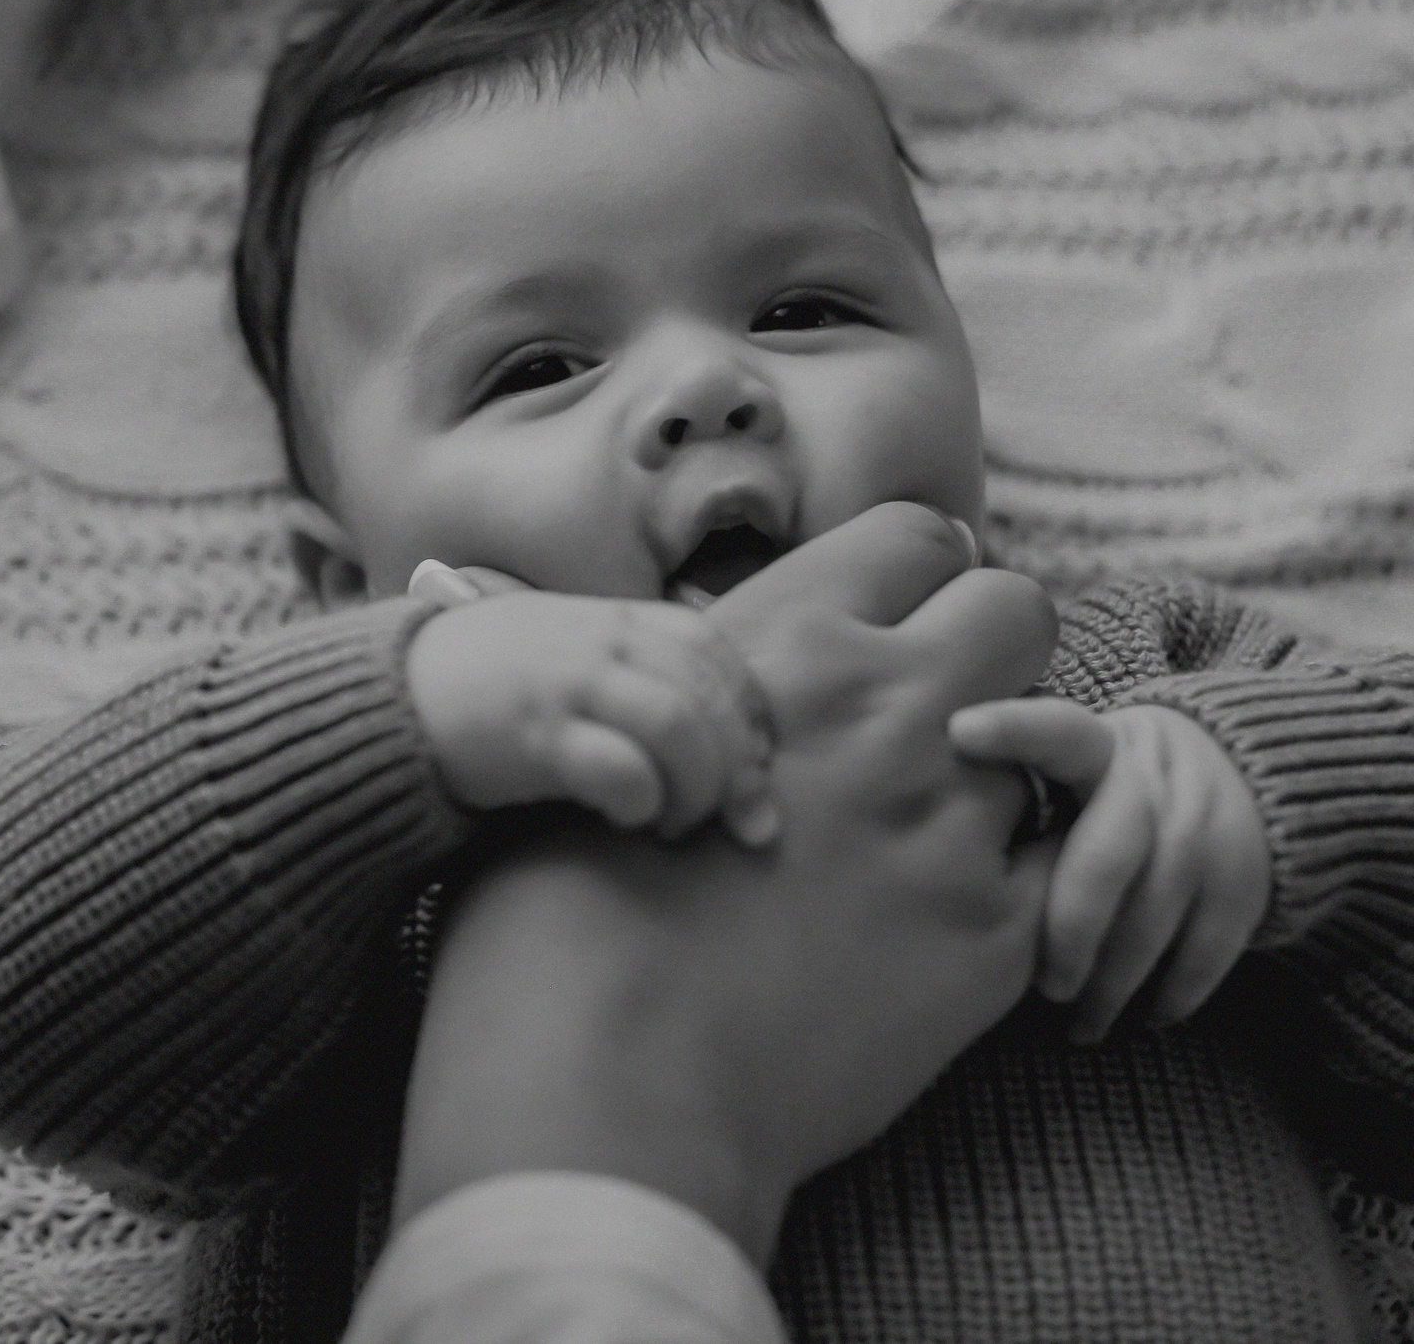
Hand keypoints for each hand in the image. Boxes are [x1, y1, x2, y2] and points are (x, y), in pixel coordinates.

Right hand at [393, 504, 1065, 1260]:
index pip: (918, 537)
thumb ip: (700, 688)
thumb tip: (731, 674)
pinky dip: (1021, 882)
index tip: (881, 630)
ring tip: (914, 838)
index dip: (907, 582)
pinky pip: (1062, 865)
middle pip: (1015, 612)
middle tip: (919, 722)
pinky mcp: (994, 938)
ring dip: (994, 776)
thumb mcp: (603, 748)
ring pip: (1050, 746)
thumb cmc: (557, 916)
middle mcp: (887, 712)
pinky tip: (937, 920)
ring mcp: (954, 825)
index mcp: (782, 642)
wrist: (605, 1082)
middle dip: (982, 653)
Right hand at [403, 580, 778, 844]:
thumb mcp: (573, 659)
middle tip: (730, 819)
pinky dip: (641, 799)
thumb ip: (642, 681)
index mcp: (618, 618)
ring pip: (680, 727)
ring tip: (674, 823)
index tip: (751, 769)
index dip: (750, 715)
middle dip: (738, 768)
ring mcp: (568, 684)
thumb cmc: (492, 689)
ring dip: (697, 788)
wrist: (388, 700)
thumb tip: (731, 749)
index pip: (720, 653)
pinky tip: (628, 816)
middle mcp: (602, 641)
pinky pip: (620, 768)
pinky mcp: (534, 734)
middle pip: (712, 696)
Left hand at [948, 698, 1271, 1041]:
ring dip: (1115, 984)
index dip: (1012, 730)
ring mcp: (1208, 835)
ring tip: (1079, 1025)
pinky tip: (1141, 1020)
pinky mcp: (1245, 885)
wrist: (1243, 773)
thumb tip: (922, 823)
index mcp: (1095, 747)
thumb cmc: (1110, 782)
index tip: (958, 730)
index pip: (1055, 730)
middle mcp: (1155, 784)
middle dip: (1070, 932)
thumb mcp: (1073, 759)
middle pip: (1108, 859)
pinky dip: (1172, 994)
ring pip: (1156, 919)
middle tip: (1046, 989)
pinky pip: (1207, 952)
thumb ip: (1018, 783)